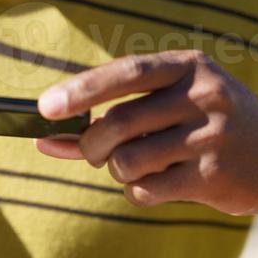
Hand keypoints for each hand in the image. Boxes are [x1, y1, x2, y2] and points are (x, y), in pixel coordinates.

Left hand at [36, 50, 257, 214]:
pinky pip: (146, 189)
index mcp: (188, 66)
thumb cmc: (205, 126)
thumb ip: (109, 117)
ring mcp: (211, 136)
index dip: (82, 90)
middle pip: (118, 123)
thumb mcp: (169, 105)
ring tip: (137, 166)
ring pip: (127, 161)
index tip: (46, 107)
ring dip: (117, 170)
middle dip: (91, 144)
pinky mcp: (213, 176)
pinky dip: (138, 191)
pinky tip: (159, 182)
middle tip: (94, 151)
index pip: (126, 73)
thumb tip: (44, 141)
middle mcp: (203, 95)